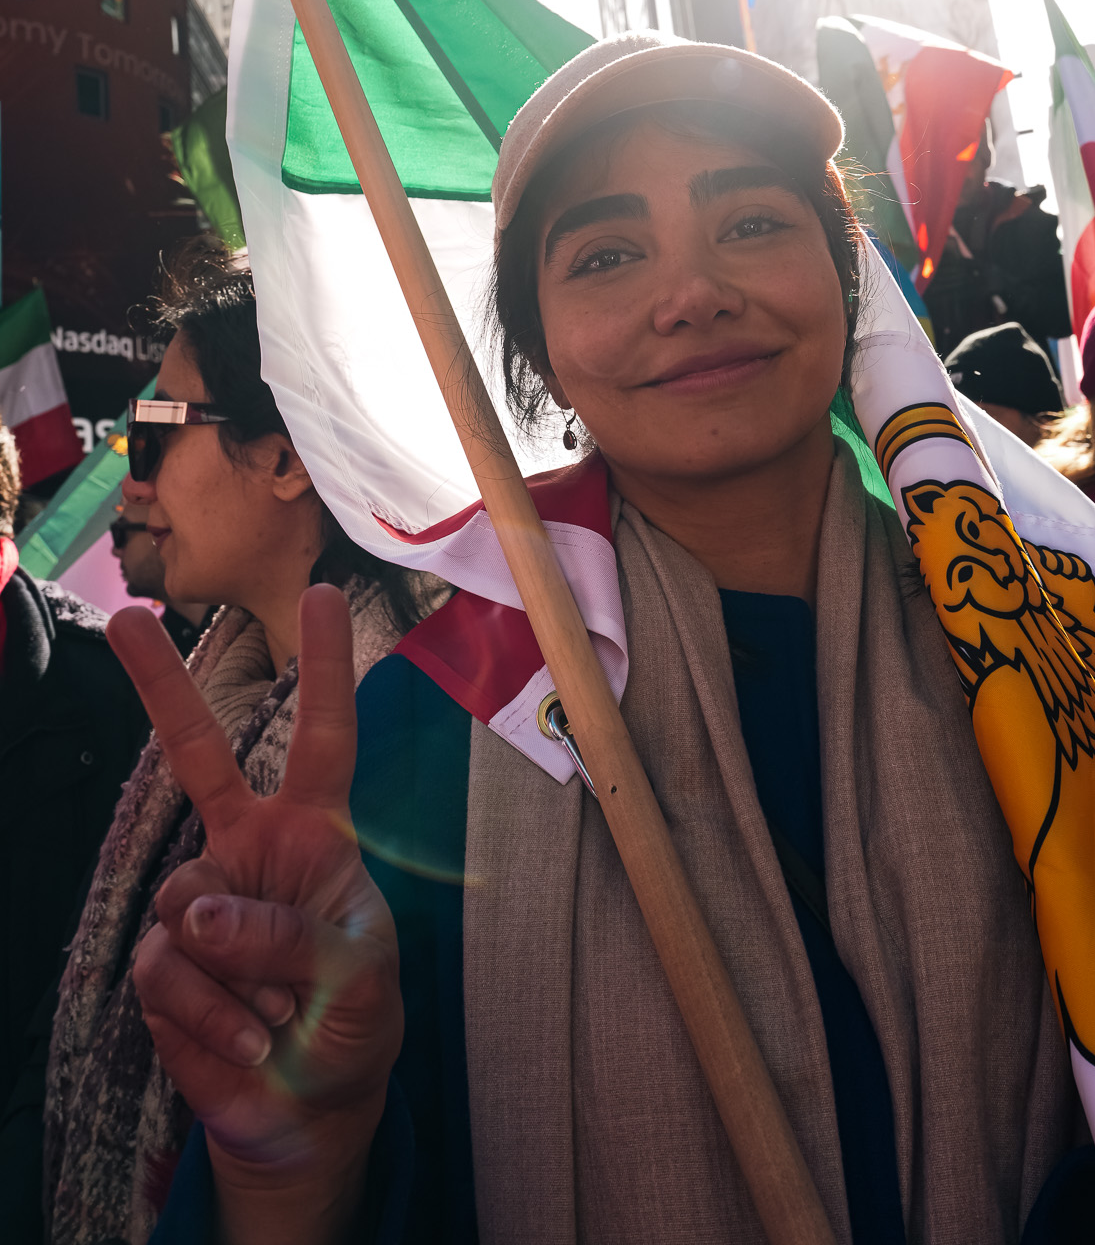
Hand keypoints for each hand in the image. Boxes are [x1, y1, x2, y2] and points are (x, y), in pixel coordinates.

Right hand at [108, 585, 401, 1242]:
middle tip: (126, 617)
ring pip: (190, 903)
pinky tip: (248, 1040)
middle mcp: (250, 850)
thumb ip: (289, 935)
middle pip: (198, 753)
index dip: (325, 670)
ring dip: (240, 972)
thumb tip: (198, 911)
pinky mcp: (166, 962)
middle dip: (159, 683)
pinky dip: (214, 1015)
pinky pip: (172, 970)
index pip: (324, 737)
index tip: (321, 596)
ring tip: (280, 1015)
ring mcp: (200, 902)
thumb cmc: (354, 1018)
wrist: (310, 1106)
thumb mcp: (359, 973)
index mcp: (316, 833)